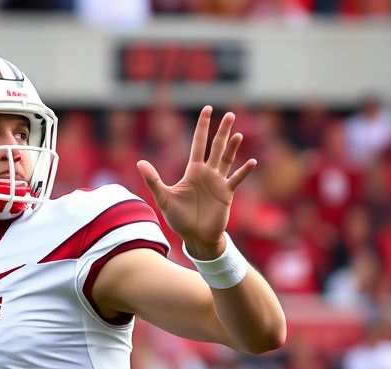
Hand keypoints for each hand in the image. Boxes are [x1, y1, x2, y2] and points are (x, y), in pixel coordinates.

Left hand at [137, 106, 255, 259]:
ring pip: (227, 160)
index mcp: (193, 171)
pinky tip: (251, 162)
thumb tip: (139, 162)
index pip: (198, 144)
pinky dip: (243, 172)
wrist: (195, 237)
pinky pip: (236, 180)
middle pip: (215, 147)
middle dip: (221, 132)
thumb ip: (153, 180)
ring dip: (232, 147)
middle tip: (229, 114)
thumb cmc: (179, 219)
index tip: (207, 110)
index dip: (202, 127)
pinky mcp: (227, 194)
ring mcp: (218, 183)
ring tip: (237, 134)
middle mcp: (207, 173)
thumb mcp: (163, 198)